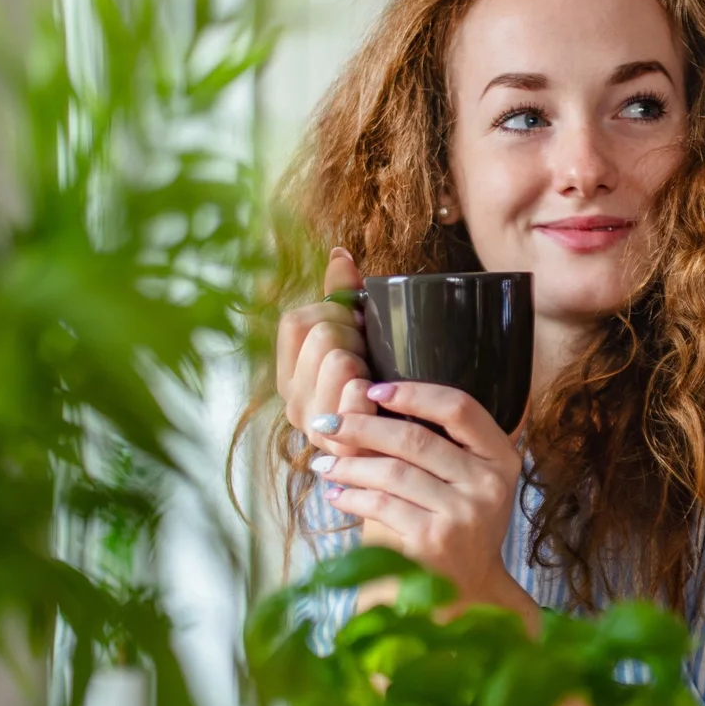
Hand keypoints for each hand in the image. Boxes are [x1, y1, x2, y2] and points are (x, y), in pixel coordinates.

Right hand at [275, 247, 375, 460]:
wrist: (413, 452)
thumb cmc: (385, 390)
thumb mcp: (361, 340)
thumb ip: (343, 298)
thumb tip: (340, 253)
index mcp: (291, 373)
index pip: (297, 321)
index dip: (334, 314)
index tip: (358, 330)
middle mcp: (294, 403)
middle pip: (322, 335)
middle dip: (357, 338)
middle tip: (372, 362)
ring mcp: (317, 429)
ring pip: (338, 360)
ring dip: (367, 366)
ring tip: (377, 386)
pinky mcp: (343, 450)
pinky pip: (356, 395)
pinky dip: (374, 394)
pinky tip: (381, 405)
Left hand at [307, 381, 539, 630]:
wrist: (466, 593)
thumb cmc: (453, 527)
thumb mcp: (455, 481)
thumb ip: (422, 443)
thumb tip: (356, 398)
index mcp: (502, 459)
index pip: (459, 408)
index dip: (414, 393)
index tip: (373, 390)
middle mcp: (490, 484)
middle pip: (416, 438)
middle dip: (362, 427)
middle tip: (327, 424)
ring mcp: (465, 513)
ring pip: (393, 471)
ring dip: (349, 464)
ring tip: (323, 464)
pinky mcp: (436, 539)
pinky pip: (382, 504)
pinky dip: (351, 496)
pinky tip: (335, 494)